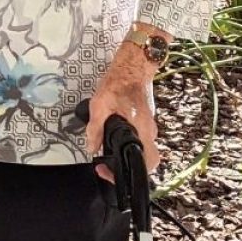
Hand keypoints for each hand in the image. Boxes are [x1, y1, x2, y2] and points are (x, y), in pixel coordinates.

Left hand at [85, 44, 161, 183]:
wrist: (133, 66)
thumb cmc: (120, 83)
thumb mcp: (100, 105)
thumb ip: (95, 129)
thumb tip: (92, 147)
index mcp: (141, 130)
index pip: (147, 164)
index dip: (130, 174)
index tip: (110, 171)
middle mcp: (149, 131)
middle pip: (145, 161)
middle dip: (127, 167)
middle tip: (107, 165)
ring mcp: (148, 126)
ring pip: (141, 149)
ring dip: (126, 154)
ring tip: (106, 150)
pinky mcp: (144, 120)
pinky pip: (138, 138)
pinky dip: (128, 142)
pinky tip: (112, 135)